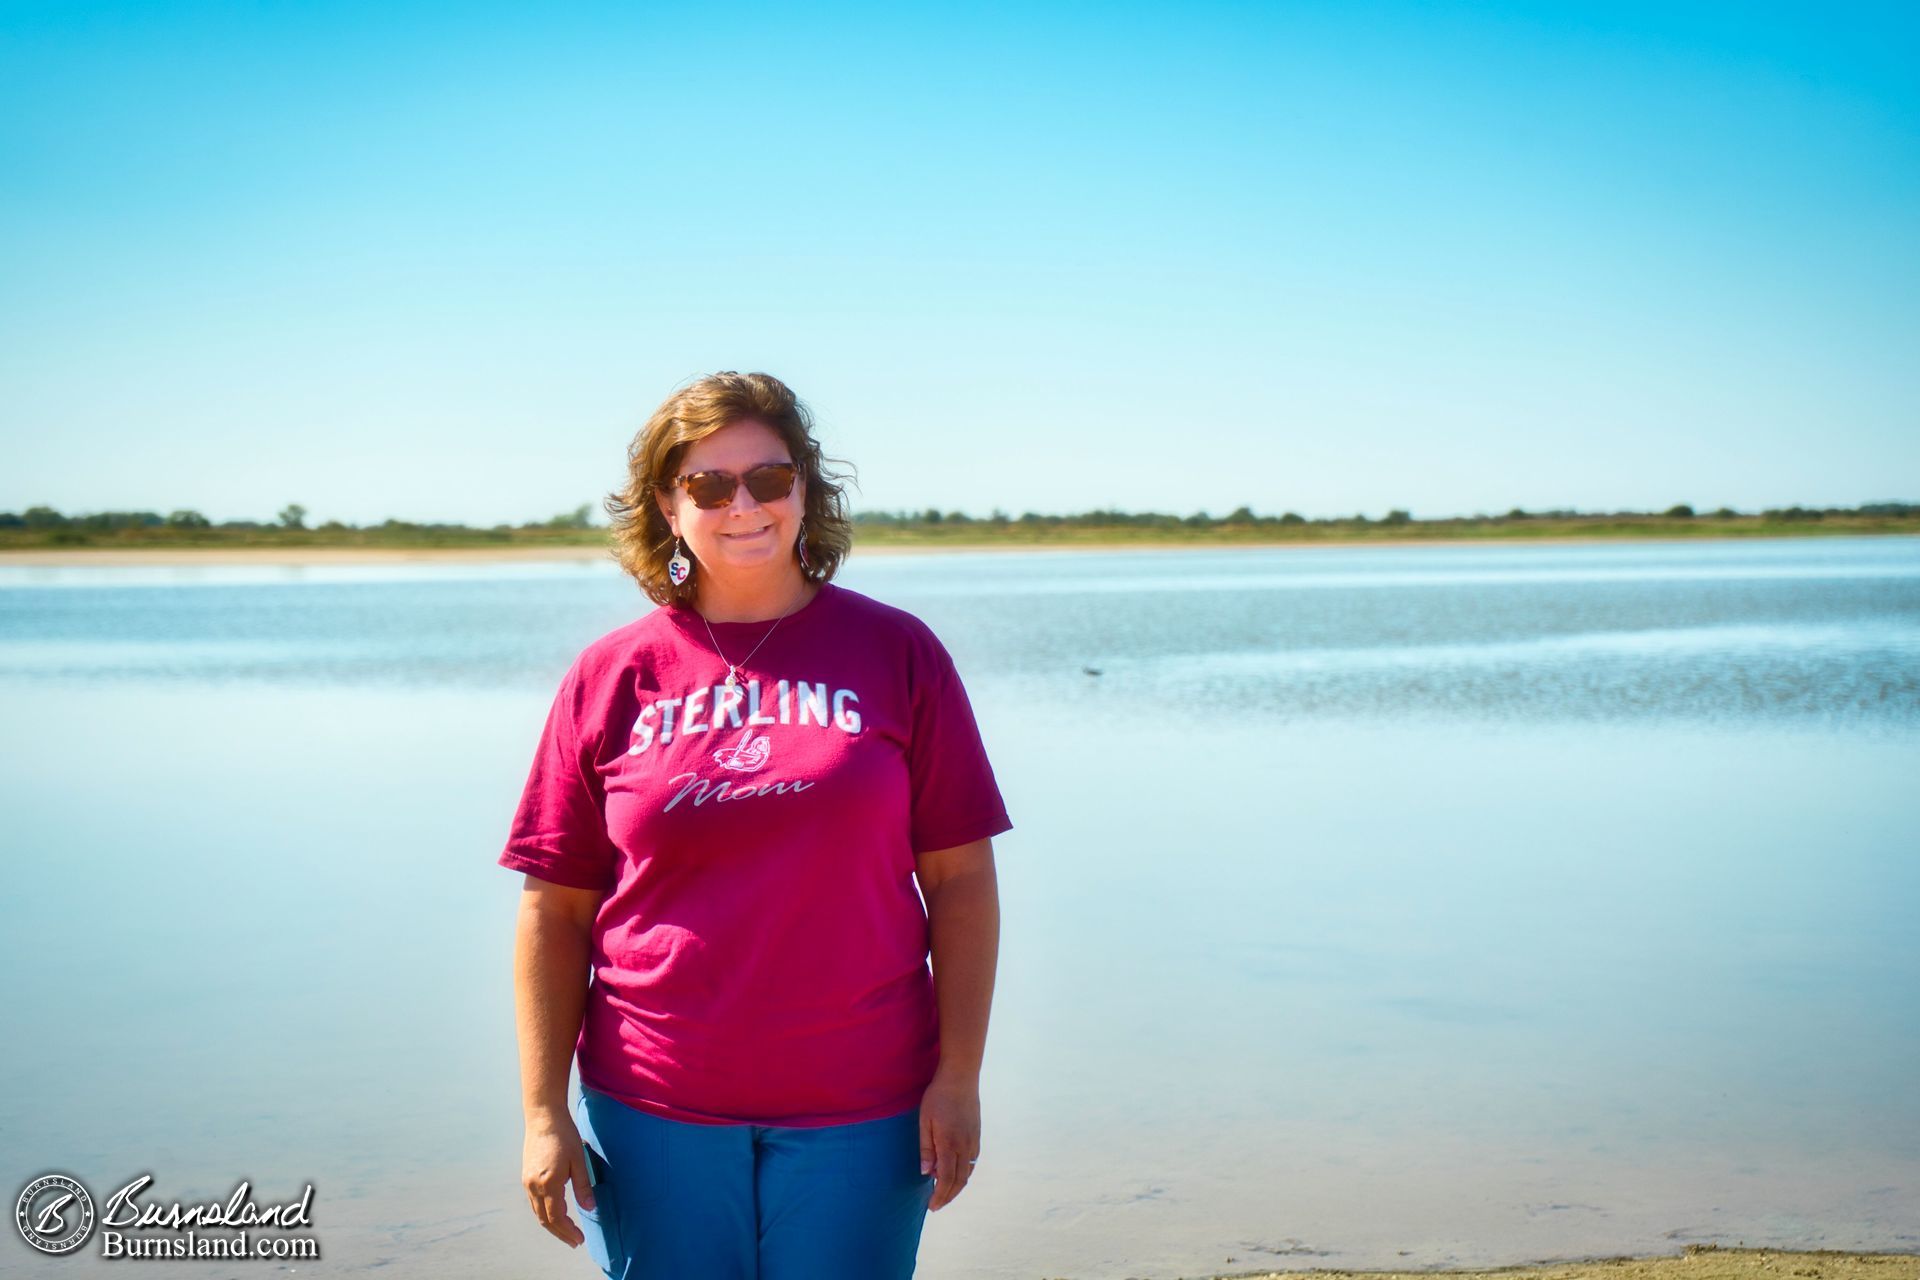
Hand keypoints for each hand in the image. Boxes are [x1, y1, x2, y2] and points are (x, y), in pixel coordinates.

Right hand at [522, 1112, 593, 1247]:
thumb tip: (590, 1208)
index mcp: (549, 1183)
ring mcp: (527, 1182)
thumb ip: (583, 1186)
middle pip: (545, 1219)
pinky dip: (544, 1213)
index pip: (557, 1217)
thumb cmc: (564, 1135)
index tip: (580, 1239)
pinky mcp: (526, 1177)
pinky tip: (555, 1214)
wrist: (543, 1117)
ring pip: (538, 1212)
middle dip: (560, 1233)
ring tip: (566, 1232)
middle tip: (574, 1241)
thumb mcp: (579, 1160)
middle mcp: (534, 1186)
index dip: (568, 1231)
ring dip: (552, 1225)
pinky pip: (534, 1203)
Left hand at [918, 1069, 980, 1212]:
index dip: (940, 1195)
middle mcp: (965, 1147)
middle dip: (947, 1196)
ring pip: (967, 1173)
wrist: (961, 1078)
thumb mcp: (925, 1121)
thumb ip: (926, 1148)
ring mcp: (973, 1142)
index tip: (932, 1206)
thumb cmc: (938, 1097)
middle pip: (959, 1181)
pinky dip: (963, 1175)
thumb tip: (925, 1172)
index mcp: (950, 1144)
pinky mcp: (977, 1136)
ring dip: (956, 1187)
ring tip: (943, 1192)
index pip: (946, 1179)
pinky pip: (972, 1163)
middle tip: (936, 1205)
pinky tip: (955, 1174)